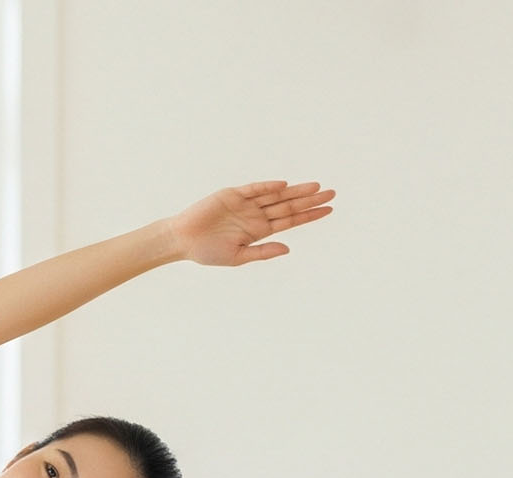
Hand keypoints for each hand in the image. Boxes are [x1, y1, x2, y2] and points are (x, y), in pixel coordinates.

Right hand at [168, 180, 335, 265]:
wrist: (181, 241)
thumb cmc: (206, 252)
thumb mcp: (237, 257)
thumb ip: (262, 252)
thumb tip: (288, 249)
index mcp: (259, 230)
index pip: (290, 221)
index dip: (309, 215)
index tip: (329, 209)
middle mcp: (256, 214)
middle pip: (288, 205)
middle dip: (309, 200)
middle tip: (332, 193)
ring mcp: (245, 203)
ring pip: (275, 195)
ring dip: (295, 191)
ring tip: (317, 186)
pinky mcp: (231, 195)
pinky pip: (253, 190)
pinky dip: (267, 187)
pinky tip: (283, 186)